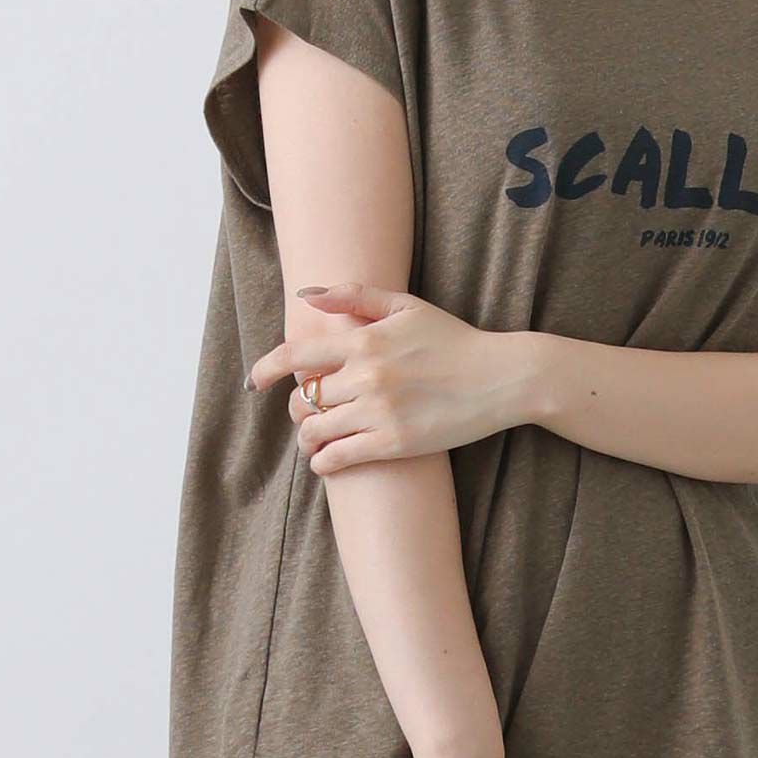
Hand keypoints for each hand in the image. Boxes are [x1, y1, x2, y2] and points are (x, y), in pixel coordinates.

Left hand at [245, 282, 532, 472]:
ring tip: (314, 439)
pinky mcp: (395, 443)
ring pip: (316, 432)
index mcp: (365, 340)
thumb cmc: (454, 339)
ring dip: (308, 438)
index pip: (296, 355)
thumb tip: (307, 295)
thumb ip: (355, 297)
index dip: (267, 369)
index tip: (256, 381)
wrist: (501, 377)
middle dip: (299, 409)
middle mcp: (367, 376)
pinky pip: (339, 458)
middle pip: (305, 400)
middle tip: (306, 414)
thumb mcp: (407, 307)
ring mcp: (380, 412)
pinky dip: (324, 462)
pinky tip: (326, 461)